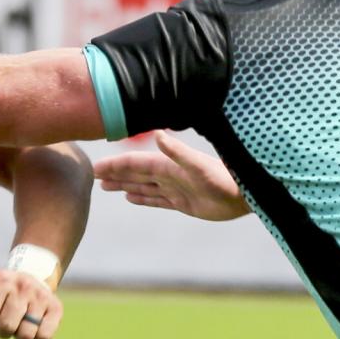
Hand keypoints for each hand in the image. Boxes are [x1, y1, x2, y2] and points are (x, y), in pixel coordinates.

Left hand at [0, 269, 62, 338]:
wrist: (33, 276)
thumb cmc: (4, 290)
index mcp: (0, 280)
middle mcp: (22, 285)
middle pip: (6, 328)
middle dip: (3, 331)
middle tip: (7, 321)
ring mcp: (40, 295)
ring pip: (26, 335)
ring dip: (20, 334)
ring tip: (21, 321)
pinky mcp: (56, 307)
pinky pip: (44, 336)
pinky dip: (38, 335)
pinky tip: (36, 322)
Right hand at [94, 130, 249, 220]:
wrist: (246, 196)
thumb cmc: (225, 180)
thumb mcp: (199, 166)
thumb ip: (178, 152)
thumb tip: (158, 135)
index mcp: (168, 166)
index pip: (135, 164)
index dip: (115, 165)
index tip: (96, 167)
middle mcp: (169, 176)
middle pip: (135, 174)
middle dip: (114, 173)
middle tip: (93, 175)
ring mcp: (175, 189)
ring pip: (143, 187)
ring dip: (124, 185)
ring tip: (105, 186)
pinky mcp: (183, 203)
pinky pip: (156, 200)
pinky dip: (142, 198)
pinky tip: (130, 198)